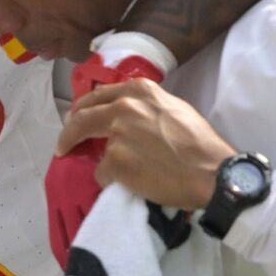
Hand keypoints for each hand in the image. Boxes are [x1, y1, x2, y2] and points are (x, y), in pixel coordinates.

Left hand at [55, 82, 235, 210]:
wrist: (210, 171)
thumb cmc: (200, 143)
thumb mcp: (174, 108)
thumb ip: (147, 107)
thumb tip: (132, 116)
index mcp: (138, 90)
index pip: (98, 95)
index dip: (83, 108)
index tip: (77, 118)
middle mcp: (123, 106)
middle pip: (81, 117)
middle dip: (69, 131)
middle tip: (65, 143)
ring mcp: (117, 135)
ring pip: (91, 148)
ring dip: (97, 160)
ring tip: (106, 172)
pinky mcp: (115, 162)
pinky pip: (101, 174)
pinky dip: (111, 181)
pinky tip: (128, 185)